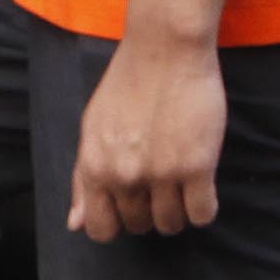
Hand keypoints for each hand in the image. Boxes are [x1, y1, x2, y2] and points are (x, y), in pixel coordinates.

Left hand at [71, 23, 228, 239]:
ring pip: (171, 224)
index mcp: (95, 168)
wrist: (165, 49)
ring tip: (183, 184)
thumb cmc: (127, 84)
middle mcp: (125, 176)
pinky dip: (204, 207)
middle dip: (150, 211)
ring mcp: (162, 173)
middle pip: (139, 226)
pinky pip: (203, 214)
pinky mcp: (198, 166)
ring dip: (179, 211)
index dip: (118, 222)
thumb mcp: (92, 130)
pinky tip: (203, 184)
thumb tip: (75, 224)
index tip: (132, 204)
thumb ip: (83, 180)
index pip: (101, 229)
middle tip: (161, 184)